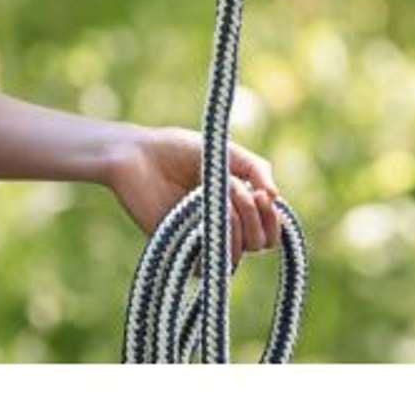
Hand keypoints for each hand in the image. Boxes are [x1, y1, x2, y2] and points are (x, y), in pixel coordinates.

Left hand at [102, 123, 285, 256]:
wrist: (138, 155)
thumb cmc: (178, 150)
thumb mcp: (225, 153)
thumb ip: (256, 168)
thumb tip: (276, 196)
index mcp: (238, 205)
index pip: (271, 230)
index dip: (274, 218)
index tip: (261, 195)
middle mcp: (225, 226)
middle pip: (260, 243)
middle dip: (253, 216)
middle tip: (234, 189)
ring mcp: (204, 239)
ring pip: (238, 255)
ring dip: (235, 225)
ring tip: (216, 199)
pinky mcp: (182, 248)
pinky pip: (209, 263)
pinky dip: (213, 240)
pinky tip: (203, 218)